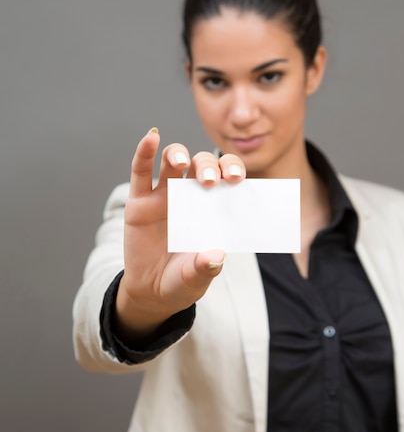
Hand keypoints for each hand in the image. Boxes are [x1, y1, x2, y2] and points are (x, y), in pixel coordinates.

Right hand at [115, 129, 245, 337]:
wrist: (151, 292)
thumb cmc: (181, 281)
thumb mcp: (196, 279)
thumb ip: (205, 268)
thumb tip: (216, 256)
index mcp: (212, 207)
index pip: (226, 177)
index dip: (232, 170)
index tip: (237, 179)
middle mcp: (190, 195)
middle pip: (201, 164)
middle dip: (208, 166)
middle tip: (211, 182)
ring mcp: (163, 195)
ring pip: (172, 161)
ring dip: (178, 154)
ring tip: (182, 163)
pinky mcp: (139, 200)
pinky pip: (140, 171)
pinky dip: (144, 152)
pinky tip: (151, 138)